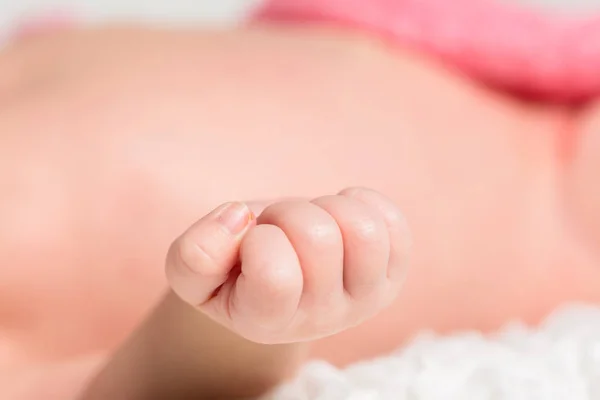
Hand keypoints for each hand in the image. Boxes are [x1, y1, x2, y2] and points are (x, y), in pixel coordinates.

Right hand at [166, 188, 410, 343]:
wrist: (274, 273)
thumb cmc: (232, 269)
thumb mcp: (191, 269)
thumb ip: (195, 254)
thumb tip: (239, 218)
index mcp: (266, 323)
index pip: (276, 278)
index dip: (259, 239)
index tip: (252, 240)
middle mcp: (321, 319)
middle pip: (319, 240)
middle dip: (290, 213)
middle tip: (279, 227)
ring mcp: (363, 299)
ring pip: (363, 231)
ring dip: (328, 207)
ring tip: (311, 221)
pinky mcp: (391, 276)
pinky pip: (392, 223)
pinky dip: (360, 203)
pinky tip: (337, 218)